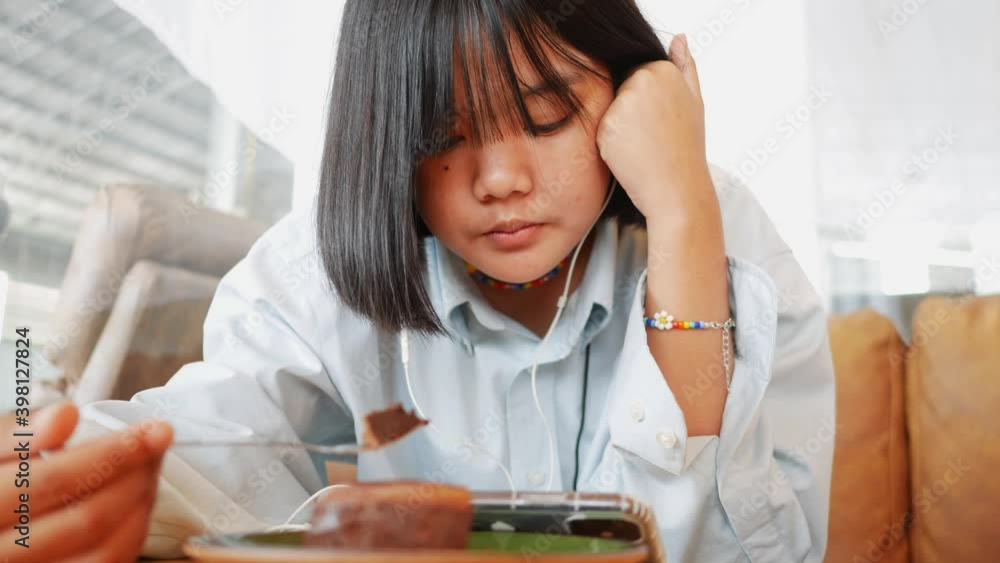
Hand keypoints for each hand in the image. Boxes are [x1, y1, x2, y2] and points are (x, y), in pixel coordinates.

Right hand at [0, 401, 172, 562]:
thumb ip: (19, 436)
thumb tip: (65, 415)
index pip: (54, 482)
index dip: (112, 452)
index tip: (152, 430)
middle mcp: (6, 555)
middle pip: (88, 520)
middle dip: (137, 476)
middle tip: (156, 445)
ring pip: (107, 552)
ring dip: (141, 505)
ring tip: (148, 469)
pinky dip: (133, 532)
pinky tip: (135, 502)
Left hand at [596, 33, 714, 221]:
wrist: (678, 190)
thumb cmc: (686, 149)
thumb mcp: (694, 102)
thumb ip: (685, 67)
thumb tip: (678, 38)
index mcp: (663, 69)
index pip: (635, 76)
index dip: (644, 103)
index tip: (658, 123)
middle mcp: (643, 78)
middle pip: (618, 90)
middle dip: (628, 113)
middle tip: (651, 138)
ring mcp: (624, 101)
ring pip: (608, 111)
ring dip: (618, 129)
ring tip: (643, 147)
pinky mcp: (607, 125)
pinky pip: (600, 131)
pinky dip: (610, 145)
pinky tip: (631, 156)